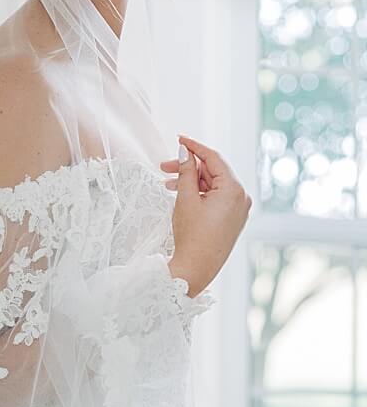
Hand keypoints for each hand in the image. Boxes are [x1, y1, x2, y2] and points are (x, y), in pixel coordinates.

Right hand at [156, 135, 249, 296]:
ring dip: (192, 181)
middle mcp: (242, 197)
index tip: (179, 139)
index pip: (214, 158)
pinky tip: (182, 194)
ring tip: (168, 184)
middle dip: (188, 167)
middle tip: (164, 167)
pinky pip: (217, 197)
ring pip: (213, 185)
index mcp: (234, 190)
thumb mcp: (185, 198)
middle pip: (213, 172)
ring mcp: (239, 209)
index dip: (194, 147)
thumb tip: (184, 152)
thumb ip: (185, 172)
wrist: (197, 267)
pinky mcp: (232, 218)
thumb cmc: (192, 234)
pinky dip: (199, 193)